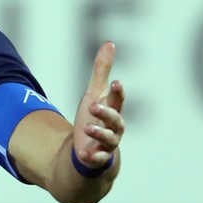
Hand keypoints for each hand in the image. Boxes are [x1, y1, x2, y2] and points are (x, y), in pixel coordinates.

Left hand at [72, 41, 124, 171]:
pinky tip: (83, 153)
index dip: (118, 92)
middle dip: (106, 113)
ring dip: (98, 133)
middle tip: (93, 105)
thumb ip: (102, 71)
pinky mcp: (97, 158)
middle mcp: (114, 127)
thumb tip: (109, 43)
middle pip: (115, 119)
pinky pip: (97, 158)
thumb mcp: (95, 93)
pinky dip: (92, 156)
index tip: (116, 82)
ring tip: (86, 127)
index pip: (118, 100)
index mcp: (114, 110)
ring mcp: (107, 144)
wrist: (91, 148)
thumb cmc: (95, 117)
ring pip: (108, 138)